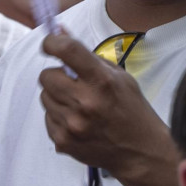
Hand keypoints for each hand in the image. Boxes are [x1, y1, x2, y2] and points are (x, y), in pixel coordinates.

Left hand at [39, 32, 173, 179]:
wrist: (141, 153)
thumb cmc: (131, 111)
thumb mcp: (118, 76)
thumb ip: (86, 55)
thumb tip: (58, 32)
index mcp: (102, 81)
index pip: (66, 50)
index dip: (51, 42)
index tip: (50, 44)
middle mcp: (85, 102)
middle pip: (45, 76)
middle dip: (56, 75)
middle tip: (72, 83)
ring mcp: (72, 124)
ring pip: (44, 96)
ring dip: (57, 97)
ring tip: (79, 105)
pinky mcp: (63, 140)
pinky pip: (47, 117)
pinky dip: (58, 116)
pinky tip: (78, 121)